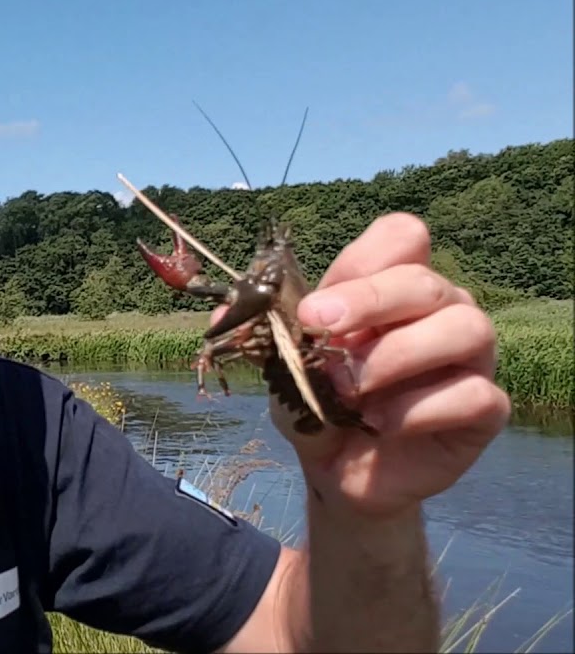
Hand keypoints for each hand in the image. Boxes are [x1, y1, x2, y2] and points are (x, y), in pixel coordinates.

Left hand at [222, 213, 510, 519]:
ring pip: (464, 328)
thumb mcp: (281, 364)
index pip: (403, 236)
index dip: (362, 261)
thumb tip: (223, 313)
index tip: (312, 306)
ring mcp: (470, 357)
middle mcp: (440, 309)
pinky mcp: (484, 409)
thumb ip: (263, 331)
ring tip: (351, 390)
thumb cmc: (316, 404)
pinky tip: (381, 424)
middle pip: (425, 280)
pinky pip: (476, 394)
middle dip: (367, 301)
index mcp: (391, 284)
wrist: (334, 471)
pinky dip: (419, 409)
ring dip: (396, 356)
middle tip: (318, 329)